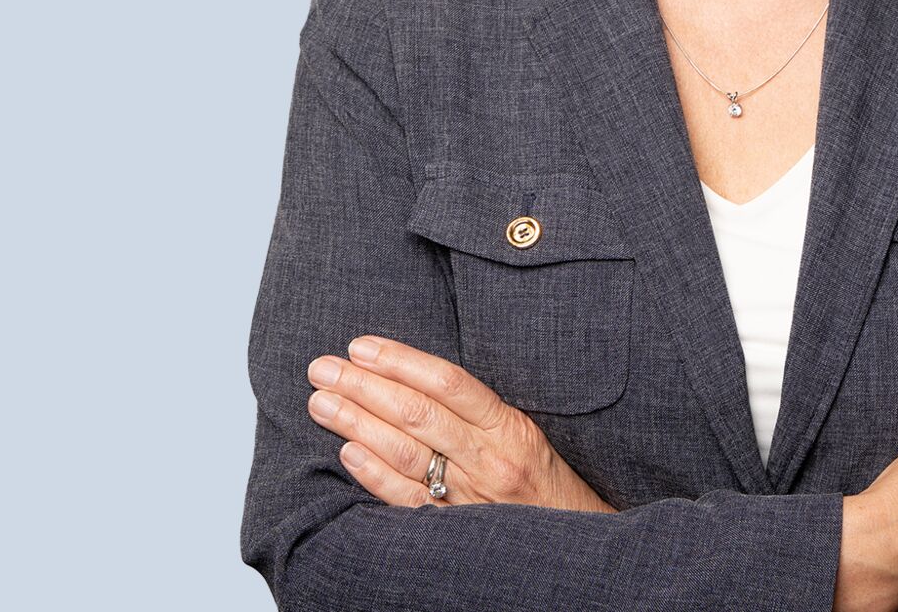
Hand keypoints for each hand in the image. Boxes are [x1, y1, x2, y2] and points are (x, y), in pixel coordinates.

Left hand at [305, 334, 617, 512]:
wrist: (575, 552)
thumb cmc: (546, 487)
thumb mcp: (525, 436)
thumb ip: (479, 413)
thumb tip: (416, 380)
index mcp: (510, 428)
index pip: (448, 382)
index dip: (401, 360)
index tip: (361, 346)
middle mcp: (491, 460)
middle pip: (418, 413)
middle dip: (364, 386)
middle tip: (323, 368)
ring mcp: (472, 499)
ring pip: (407, 452)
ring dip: (357, 424)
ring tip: (322, 402)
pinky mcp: (456, 533)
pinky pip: (408, 501)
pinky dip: (375, 475)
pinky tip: (347, 453)